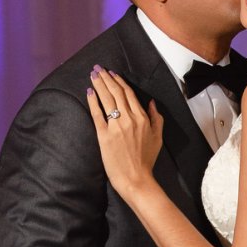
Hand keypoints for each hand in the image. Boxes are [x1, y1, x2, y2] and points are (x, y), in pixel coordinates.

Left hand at [86, 66, 163, 198]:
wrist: (136, 179)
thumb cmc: (146, 161)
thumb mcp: (158, 137)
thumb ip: (155, 118)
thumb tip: (151, 103)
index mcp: (142, 117)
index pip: (128, 93)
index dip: (119, 81)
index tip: (112, 73)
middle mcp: (129, 118)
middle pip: (116, 92)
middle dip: (106, 78)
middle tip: (98, 68)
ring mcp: (115, 126)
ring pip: (106, 98)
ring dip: (99, 84)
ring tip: (93, 74)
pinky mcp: (104, 135)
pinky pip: (97, 113)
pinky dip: (93, 101)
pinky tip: (89, 92)